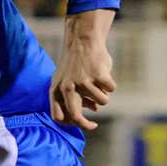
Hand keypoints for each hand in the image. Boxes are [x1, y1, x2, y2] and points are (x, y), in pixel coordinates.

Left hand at [52, 11, 115, 131]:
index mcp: (56, 89)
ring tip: (99, 84)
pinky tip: (104, 74)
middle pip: (76, 116)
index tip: (79, 124)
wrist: (82, 40)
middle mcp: (67, 87)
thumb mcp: (66, 80)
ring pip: (102, 101)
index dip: (69, 124)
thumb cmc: (75, 63)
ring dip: (104, 96)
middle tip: (93, 126)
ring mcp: (83, 81)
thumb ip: (74, 97)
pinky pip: (110, 89)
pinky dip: (110, 85)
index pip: (58, 116)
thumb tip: (93, 109)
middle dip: (86, 125)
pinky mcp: (98, 75)